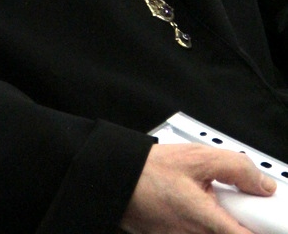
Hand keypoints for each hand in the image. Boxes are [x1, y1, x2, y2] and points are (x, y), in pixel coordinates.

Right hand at [120, 142, 275, 232]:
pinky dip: (205, 220)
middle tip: (230, 196)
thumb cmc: (149, 171)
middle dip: (239, 215)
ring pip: (216, 231)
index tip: (264, 210)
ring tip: (205, 195)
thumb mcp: (196, 157)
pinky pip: (202, 231)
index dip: (262, 222)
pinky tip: (193, 203)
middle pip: (233, 232)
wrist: (118, 179)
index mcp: (207, 221)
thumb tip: (262, 184)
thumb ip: (235, 168)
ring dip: (220, 217)